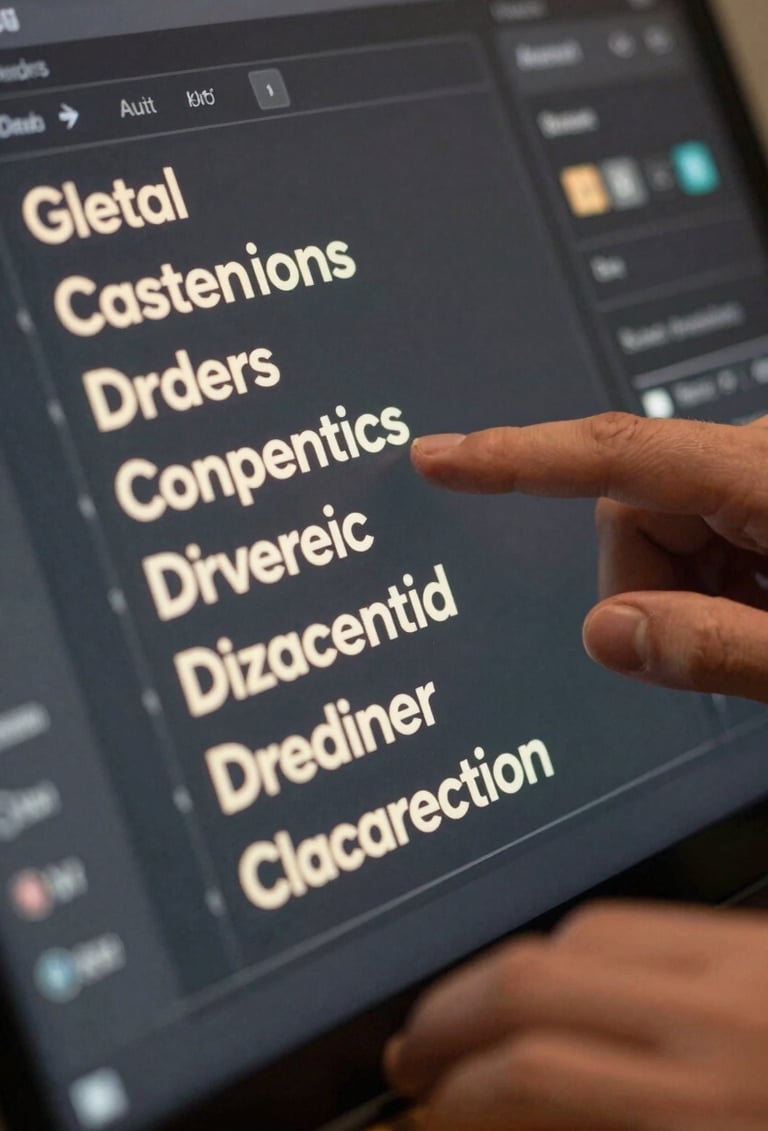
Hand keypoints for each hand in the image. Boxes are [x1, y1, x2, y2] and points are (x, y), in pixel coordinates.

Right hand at [386, 902, 767, 1130]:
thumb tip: (507, 1108)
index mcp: (703, 1118)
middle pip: (534, 980)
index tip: (433, 1101)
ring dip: (512, 969)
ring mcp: (745, 965)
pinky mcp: (760, 938)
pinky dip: (583, 945)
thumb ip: (599, 1126)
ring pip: (582, 932)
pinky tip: (564, 976)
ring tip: (480, 1008)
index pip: (534, 1073)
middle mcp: (716, 1027)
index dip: (458, 1087)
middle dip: (451, 1009)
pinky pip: (646, 919)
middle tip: (417, 1043)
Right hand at [412, 413, 767, 701]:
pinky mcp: (756, 494)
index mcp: (764, 475)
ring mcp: (754, 473)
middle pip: (629, 511)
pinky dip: (702, 585)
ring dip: (681, 593)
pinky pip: (692, 534)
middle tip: (715, 650)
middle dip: (648, 589)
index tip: (438, 458)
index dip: (516, 458)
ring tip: (750, 632)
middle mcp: (753, 456)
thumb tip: (603, 633)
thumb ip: (713, 648)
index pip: (616, 456)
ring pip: (654, 530)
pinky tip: (754, 612)